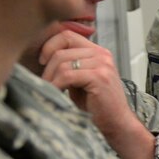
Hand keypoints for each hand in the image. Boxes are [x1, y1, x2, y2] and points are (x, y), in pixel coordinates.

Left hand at [38, 30, 155, 158]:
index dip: (50, 45)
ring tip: (50, 90)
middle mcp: (101, 54)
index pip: (67, 34)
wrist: (116, 123)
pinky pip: (67, 75)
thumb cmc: (96, 105)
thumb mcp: (79, 79)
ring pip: (62, 62)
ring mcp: (102, 64)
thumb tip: (41, 57)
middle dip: (47, 68)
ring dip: (50, 78)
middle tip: (44, 83)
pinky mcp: (99, 77)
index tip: (42, 61)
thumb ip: (68, 65)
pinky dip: (56, 85)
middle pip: (61, 50)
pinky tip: (56, 93)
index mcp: (97, 51)